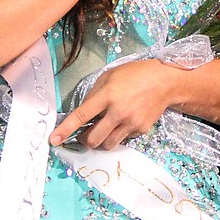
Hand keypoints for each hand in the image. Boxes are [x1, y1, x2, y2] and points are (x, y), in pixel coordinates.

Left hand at [50, 60, 177, 148]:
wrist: (165, 81)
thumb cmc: (135, 74)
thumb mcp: (110, 76)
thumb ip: (94, 94)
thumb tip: (84, 113)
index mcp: (107, 95)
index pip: (81, 116)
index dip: (65, 129)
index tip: (53, 140)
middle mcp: (118, 112)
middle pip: (93, 139)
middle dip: (84, 139)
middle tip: (85, 133)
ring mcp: (131, 123)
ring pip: (107, 145)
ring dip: (101, 140)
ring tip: (105, 127)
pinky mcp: (141, 130)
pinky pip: (123, 139)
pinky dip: (119, 134)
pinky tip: (125, 120)